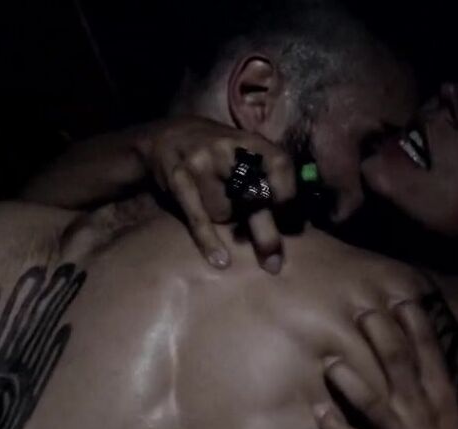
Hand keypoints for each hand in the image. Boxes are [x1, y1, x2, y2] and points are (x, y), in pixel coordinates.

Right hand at [135, 116, 296, 272]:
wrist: (164, 135)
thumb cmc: (212, 150)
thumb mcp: (241, 149)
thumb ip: (263, 174)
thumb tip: (291, 216)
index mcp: (248, 140)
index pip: (279, 164)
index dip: (288, 195)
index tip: (293, 224)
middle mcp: (226, 148)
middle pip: (254, 197)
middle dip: (266, 233)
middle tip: (275, 263)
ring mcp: (200, 162)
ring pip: (223, 213)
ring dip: (223, 220)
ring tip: (214, 206)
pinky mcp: (178, 178)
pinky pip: (198, 217)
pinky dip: (209, 241)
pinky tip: (220, 260)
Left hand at [314, 301, 457, 428]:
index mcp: (448, 399)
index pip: (430, 352)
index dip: (415, 323)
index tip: (401, 300)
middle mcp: (421, 411)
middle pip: (395, 364)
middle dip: (377, 335)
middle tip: (360, 312)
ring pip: (368, 401)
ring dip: (347, 379)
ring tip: (329, 360)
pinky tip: (318, 412)